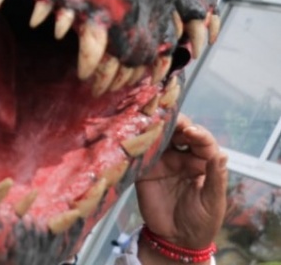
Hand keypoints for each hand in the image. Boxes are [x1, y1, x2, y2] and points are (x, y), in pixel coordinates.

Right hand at [135, 114, 227, 250]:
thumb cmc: (201, 222)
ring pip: (161, 138)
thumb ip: (215, 178)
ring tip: (154, 121)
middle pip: (180, 133)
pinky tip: (138, 134)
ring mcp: (163, 162)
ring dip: (158, 128)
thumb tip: (222, 154)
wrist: (176, 240)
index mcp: (202, 163)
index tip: (191, 132)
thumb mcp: (212, 202)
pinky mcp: (145, 169)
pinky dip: (140, 141)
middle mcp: (183, 157)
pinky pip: (142, 152)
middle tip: (171, 120)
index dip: (198, 133)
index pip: (203, 142)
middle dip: (177, 124)